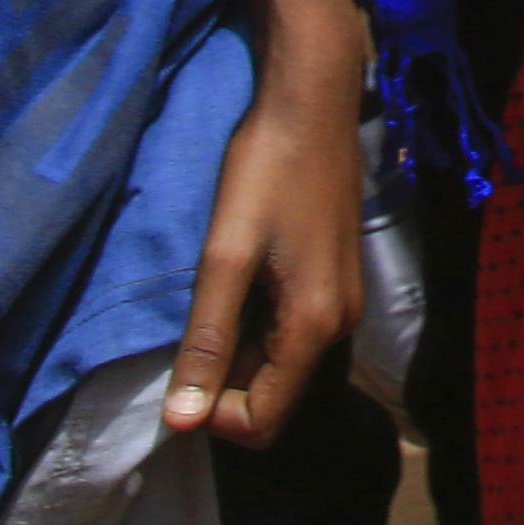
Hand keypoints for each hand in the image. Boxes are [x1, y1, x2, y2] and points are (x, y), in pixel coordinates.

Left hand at [164, 42, 364, 444]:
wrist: (311, 103)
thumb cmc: (265, 172)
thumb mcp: (225, 257)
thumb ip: (205, 341)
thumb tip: (181, 421)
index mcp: (313, 327)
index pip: (261, 421)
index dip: (211, 413)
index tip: (180, 369)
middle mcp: (339, 325)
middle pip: (274, 396)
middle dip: (224, 385)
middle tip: (188, 333)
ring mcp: (343, 302)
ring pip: (281, 364)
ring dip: (238, 352)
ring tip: (211, 299)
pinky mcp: (336, 280)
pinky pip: (292, 332)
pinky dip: (257, 326)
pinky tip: (238, 281)